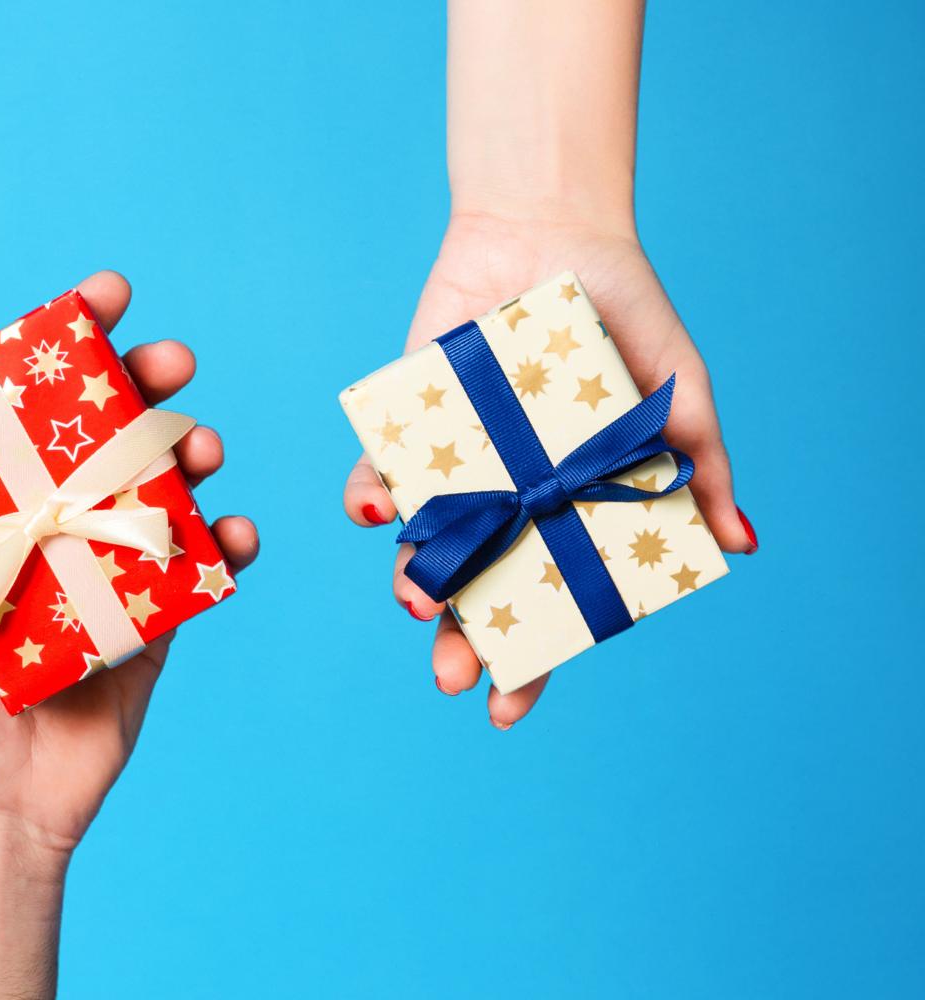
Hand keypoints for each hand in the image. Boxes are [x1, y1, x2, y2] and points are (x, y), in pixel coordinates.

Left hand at [0, 269, 259, 855]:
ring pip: (162, 488)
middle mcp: (46, 526)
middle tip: (167, 363)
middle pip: (106, 433)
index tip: (100, 300)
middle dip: (145, 384)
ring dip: (193, 452)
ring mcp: (103, 572)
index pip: (25, 406)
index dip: (63, 345)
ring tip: (200, 447)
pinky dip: (229, 544)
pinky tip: (234, 533)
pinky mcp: (151, 623)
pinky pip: (199, 569)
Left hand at [341, 212, 756, 726]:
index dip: (526, 663)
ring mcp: (451, 466)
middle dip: (457, 640)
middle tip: (450, 675)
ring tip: (413, 599)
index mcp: (561, 516)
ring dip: (410, 575)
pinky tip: (372, 512)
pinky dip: (368, 492)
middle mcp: (500, 501)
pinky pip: (377, 467)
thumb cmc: (625, 322)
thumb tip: (741, 545)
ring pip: (418, 543)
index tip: (507, 712)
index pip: (541, 608)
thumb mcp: (680, 399)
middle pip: (472, 590)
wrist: (559, 236)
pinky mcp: (406, 421)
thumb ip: (700, 470)